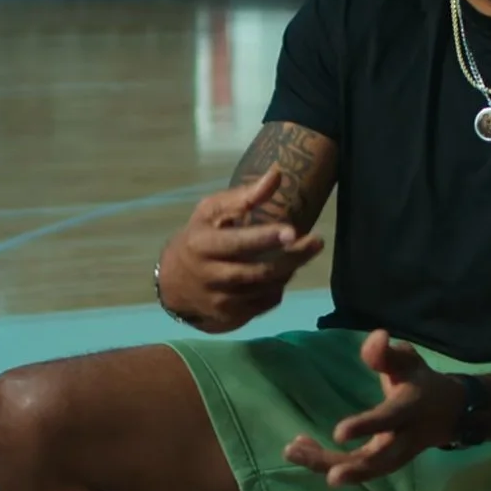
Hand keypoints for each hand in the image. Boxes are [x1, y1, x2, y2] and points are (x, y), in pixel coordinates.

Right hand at [157, 167, 325, 332]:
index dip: (264, 238)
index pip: (237, 244)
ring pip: (266, 288)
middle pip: (260, 271)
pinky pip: (266, 303)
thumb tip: (277, 174)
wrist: (173, 282)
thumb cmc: (198, 237)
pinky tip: (282, 272)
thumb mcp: (211, 211)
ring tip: (302, 252)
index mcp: (202, 245)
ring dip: (289, 270)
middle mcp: (210, 276)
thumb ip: (244, 196)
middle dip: (292, 257)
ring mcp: (221, 301)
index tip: (292, 231)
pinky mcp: (231, 317)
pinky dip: (279, 287)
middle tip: (317, 242)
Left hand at [284, 329, 466, 486]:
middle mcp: (404, 438)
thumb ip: (388, 353)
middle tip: (310, 461)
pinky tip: (301, 450)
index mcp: (411, 409)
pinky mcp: (383, 464)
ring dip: (327, 465)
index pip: (388, 420)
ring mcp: (394, 455)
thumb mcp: (409, 360)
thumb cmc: (420, 380)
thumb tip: (375, 338)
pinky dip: (328, 464)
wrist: (448, 412)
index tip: (338, 433)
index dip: (366, 427)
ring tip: (292, 451)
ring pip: (363, 469)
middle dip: (345, 464)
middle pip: (376, 458)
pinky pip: (357, 469)